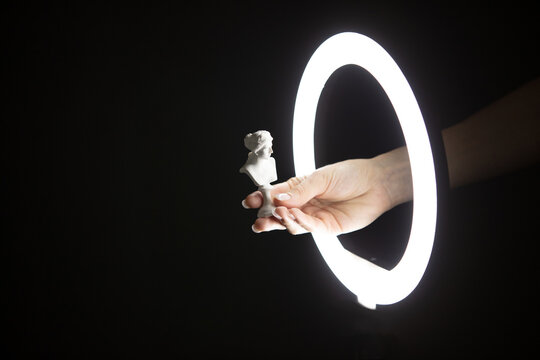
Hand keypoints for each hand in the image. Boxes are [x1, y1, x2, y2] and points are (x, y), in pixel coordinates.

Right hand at [242, 147, 412, 234]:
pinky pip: (310, 228)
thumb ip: (301, 190)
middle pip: (280, 214)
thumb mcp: (322, 177)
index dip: (262, 198)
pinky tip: (295, 217)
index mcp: (299, 188)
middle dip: (267, 217)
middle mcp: (304, 204)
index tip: (250, 201)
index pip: (276, 195)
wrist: (376, 184)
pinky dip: (301, 223)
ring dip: (283, 221)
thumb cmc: (350, 175)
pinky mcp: (327, 228)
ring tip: (280, 214)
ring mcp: (314, 217)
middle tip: (258, 220)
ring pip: (292, 224)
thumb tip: (279, 198)